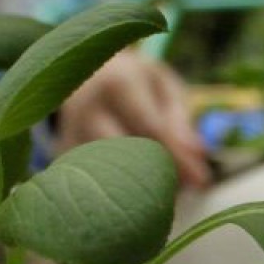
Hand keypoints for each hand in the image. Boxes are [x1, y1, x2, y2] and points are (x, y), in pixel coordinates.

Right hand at [57, 49, 211, 188]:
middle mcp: (86, 109)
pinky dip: (116, 192)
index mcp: (117, 84)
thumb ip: (179, 120)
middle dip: (156, 178)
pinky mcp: (61, 155)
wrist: (84, 71)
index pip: (151, 130)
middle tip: (181, 191)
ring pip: (107, 175)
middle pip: (125, 157)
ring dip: (137, 191)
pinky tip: (134, 192)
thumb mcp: (163, 87)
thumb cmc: (134, 81)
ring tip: (161, 190)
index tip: (202, 181)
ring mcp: (68, 133)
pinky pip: (92, 183)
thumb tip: (196, 157)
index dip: (178, 158)